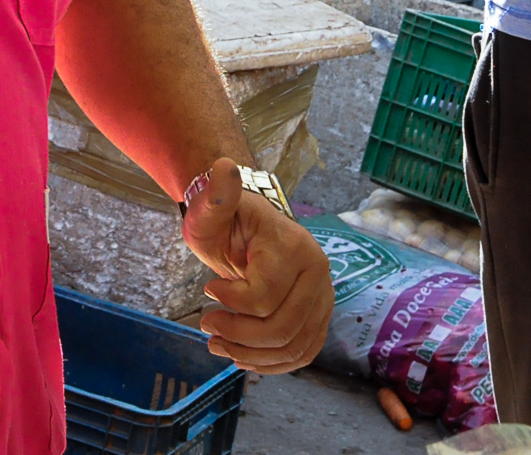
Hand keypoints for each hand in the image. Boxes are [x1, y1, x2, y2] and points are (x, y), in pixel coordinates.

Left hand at [181, 159, 333, 373]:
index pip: (263, 297)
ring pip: (293, 347)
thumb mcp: (211, 208)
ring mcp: (323, 297)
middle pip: (281, 328)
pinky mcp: (319, 316)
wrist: (247, 226)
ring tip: (219, 344)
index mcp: (294, 247)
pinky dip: (272, 363)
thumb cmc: (225, 219)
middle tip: (207, 327)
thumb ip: (217, 195)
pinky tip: (243, 356)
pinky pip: (303, 353)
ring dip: (251, 356)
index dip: (230, 303)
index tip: (208, 290)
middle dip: (238, 335)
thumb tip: (222, 166)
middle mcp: (318, 273)